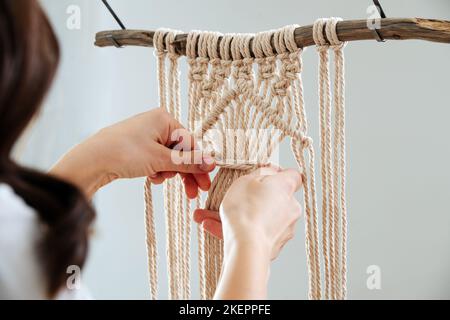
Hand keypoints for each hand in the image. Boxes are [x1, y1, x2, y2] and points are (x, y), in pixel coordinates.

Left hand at [50, 108, 215, 196]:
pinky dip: (157, 170)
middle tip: (193, 192)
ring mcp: (147, 135)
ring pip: (169, 157)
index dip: (199, 164)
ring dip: (169, 172)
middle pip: (181, 151)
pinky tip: (151, 177)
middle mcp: (157, 124)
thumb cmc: (124, 153)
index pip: (190, 143)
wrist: (91, 160)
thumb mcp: (161, 159)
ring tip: (160, 180)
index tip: (205, 183)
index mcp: (165, 119)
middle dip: (186, 172)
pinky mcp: (138, 147)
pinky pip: (157, 159)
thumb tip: (212, 163)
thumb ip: (188, 162)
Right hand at [194, 166, 302, 259]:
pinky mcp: (275, 245)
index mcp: (286, 188)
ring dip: (242, 215)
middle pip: (275, 197)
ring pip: (262, 216)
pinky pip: (257, 232)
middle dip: (255, 196)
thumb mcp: (245, 180)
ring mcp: (285, 228)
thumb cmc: (245, 210)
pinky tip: (211, 226)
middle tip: (234, 196)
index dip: (279, 173)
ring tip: (211, 215)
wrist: (247, 247)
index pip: (293, 176)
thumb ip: (260, 173)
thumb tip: (269, 172)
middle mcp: (291, 207)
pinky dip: (240, 230)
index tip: (263, 175)